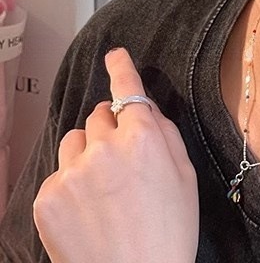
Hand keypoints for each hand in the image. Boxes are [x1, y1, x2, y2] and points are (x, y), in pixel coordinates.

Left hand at [32, 47, 198, 262]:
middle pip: (99, 114)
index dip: (120, 67)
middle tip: (121, 159)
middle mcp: (105, 147)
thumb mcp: (185, 175)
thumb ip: (165, 133)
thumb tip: (147, 110)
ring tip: (101, 187)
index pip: (127, 89)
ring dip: (86, 152)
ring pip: (74, 140)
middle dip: (110, 128)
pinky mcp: (47, 197)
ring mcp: (72, 172)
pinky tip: (86, 210)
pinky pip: (57, 173)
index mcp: (144, 138)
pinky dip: (70, 183)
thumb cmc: (168, 231)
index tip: (115, 55)